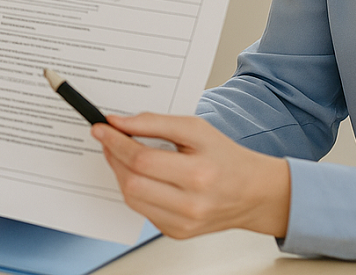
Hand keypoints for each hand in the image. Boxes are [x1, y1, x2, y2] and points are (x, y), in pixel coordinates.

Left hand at [92, 113, 290, 239]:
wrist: (254, 192)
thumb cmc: (225, 156)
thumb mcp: (194, 128)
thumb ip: (154, 122)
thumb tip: (118, 122)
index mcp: (197, 175)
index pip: (142, 160)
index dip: (115, 141)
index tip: (101, 127)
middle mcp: (191, 206)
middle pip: (132, 182)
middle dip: (114, 156)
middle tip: (108, 138)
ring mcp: (183, 224)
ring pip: (132, 199)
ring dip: (120, 173)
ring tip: (122, 154)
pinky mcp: (178, 233)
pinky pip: (142, 211)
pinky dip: (135, 190)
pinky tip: (141, 175)